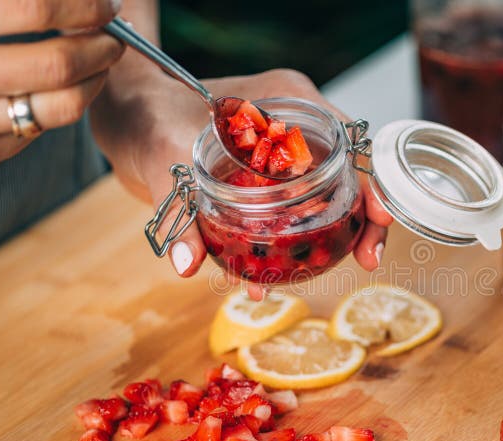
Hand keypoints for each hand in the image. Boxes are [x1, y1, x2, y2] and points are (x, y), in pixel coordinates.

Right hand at [0, 0, 123, 166]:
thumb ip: (24, 1)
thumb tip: (95, 0)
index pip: (35, 8)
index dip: (85, 5)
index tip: (107, 4)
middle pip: (56, 63)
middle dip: (101, 46)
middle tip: (114, 34)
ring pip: (61, 105)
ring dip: (96, 79)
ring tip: (102, 58)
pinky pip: (41, 130)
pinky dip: (65, 104)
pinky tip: (66, 84)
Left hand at [92, 68, 392, 298]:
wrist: (124, 116)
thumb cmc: (145, 115)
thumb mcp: (163, 158)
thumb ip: (178, 210)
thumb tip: (189, 264)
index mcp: (288, 104)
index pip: (349, 141)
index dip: (372, 182)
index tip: (378, 220)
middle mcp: (294, 126)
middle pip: (348, 172)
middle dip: (362, 217)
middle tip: (367, 259)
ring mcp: (281, 151)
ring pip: (326, 194)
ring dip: (332, 234)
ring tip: (329, 270)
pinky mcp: (264, 176)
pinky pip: (292, 208)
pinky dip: (288, 239)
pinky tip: (269, 275)